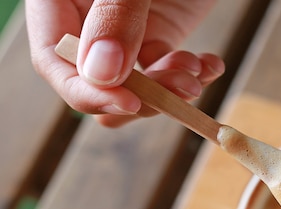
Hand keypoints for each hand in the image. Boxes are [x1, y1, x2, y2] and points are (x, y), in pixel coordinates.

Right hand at [25, 0, 223, 126]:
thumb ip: (115, 16)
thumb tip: (102, 74)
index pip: (54, 59)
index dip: (88, 90)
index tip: (130, 104)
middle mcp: (87, 20)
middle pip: (96, 82)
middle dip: (142, 94)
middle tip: (182, 87)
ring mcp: (122, 31)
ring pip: (133, 86)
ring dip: (169, 89)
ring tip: (198, 70)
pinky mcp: (156, 35)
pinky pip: (164, 73)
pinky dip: (190, 75)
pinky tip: (210, 63)